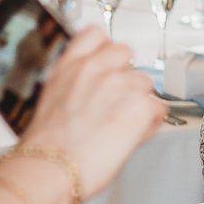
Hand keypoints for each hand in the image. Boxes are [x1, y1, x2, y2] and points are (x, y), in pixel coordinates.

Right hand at [14, 24, 162, 194]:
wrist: (48, 169)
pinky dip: (150, 123)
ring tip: (120, 126)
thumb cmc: (45, 148)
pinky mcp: (141, 105)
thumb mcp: (50, 101)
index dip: (104, 49)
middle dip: (124, 76)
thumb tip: (91, 93)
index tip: (107, 63)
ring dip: (137, 101)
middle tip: (116, 102)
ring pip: (144, 83)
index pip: (95, 34)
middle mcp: (96, 67)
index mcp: (69, 65)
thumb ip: (74, 86)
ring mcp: (121, 83)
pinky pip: (158, 108)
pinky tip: (133, 136)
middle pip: (126, 55)